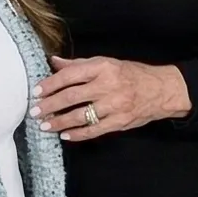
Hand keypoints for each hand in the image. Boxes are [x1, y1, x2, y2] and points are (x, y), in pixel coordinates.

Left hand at [34, 54, 190, 141]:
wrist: (162, 89)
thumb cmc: (132, 74)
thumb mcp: (106, 62)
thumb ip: (78, 64)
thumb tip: (54, 61)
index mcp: (103, 67)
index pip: (70, 75)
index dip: (50, 84)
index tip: (37, 92)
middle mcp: (108, 85)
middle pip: (72, 96)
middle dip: (50, 105)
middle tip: (35, 112)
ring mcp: (115, 105)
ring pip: (81, 115)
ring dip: (60, 122)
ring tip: (45, 126)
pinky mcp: (120, 121)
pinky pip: (94, 130)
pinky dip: (78, 134)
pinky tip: (65, 135)